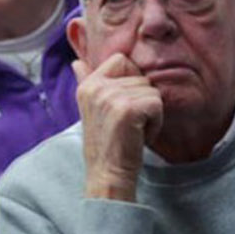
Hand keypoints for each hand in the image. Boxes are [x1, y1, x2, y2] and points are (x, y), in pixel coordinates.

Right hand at [73, 51, 162, 201]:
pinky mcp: (128, 109)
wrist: (108, 174)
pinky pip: (157, 104)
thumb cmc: (106, 144)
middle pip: (141, 77)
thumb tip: (77, 62)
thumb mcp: (91, 109)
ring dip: (150, 113)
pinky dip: (155, 123)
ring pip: (152, 91)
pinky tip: (140, 136)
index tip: (123, 105)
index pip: (121, 60)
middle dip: (142, 101)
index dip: (132, 79)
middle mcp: (96, 87)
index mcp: (88, 85)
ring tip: (133, 130)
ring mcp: (111, 97)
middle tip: (128, 124)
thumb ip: (87, 81)